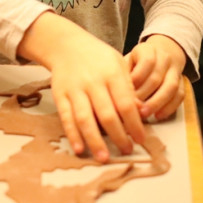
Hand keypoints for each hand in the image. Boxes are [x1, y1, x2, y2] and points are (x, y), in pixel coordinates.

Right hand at [18, 13, 145, 162]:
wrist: (67, 45)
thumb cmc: (99, 58)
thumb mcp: (119, 65)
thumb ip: (129, 88)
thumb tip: (141, 113)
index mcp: (112, 74)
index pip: (126, 104)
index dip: (134, 124)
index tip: (141, 139)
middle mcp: (93, 82)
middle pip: (107, 114)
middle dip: (118, 136)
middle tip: (127, 150)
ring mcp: (75, 89)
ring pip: (85, 118)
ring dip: (95, 140)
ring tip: (104, 157)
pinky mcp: (60, 96)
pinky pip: (66, 118)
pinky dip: (72, 134)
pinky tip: (80, 149)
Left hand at [126, 35, 186, 120]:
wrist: (161, 53)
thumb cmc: (137, 62)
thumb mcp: (127, 61)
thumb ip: (124, 75)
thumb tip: (117, 95)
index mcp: (148, 50)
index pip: (146, 63)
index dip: (137, 79)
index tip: (125, 92)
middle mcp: (164, 58)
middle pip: (157, 77)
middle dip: (144, 95)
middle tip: (133, 108)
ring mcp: (175, 70)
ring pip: (171, 87)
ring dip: (157, 103)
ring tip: (145, 114)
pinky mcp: (182, 82)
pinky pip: (180, 95)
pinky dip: (170, 107)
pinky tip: (158, 115)